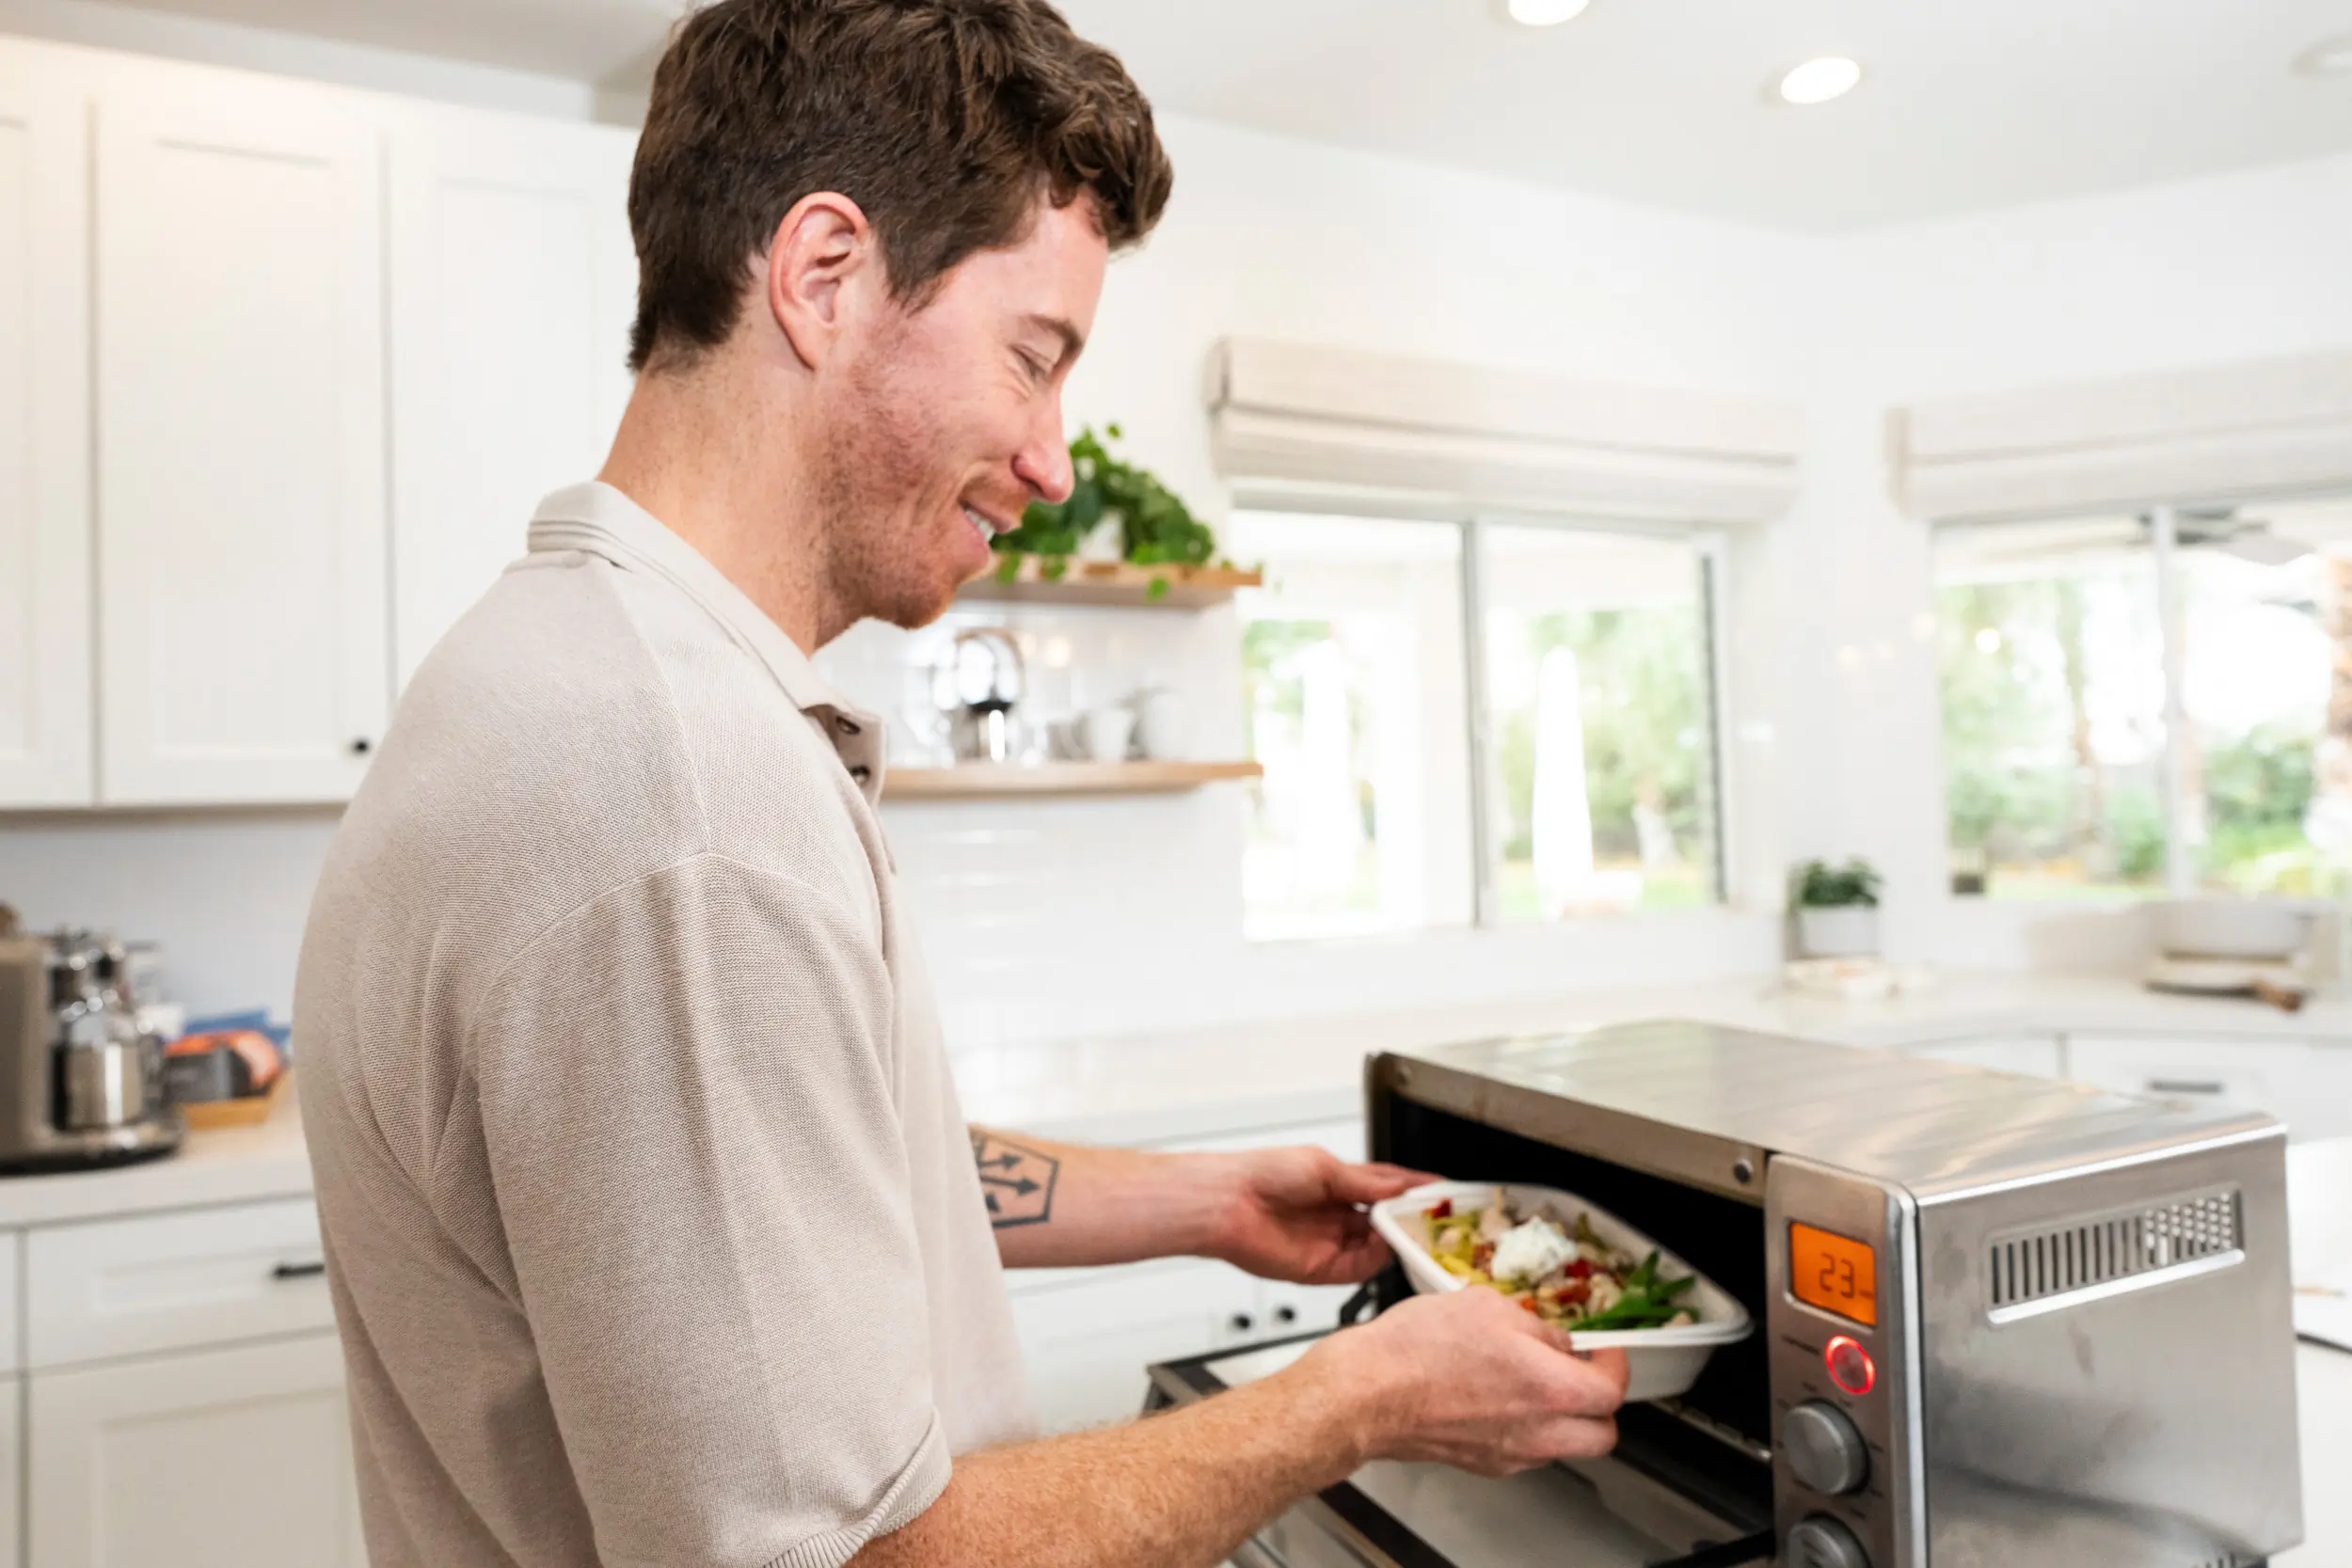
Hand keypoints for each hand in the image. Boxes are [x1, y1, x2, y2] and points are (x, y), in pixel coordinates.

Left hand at [1201, 1147, 1429, 1285]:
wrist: (1228, 1204)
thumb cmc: (1264, 1174)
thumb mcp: (1323, 1168)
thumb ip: (1364, 1183)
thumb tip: (1401, 1187)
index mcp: (1340, 1184)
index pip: (1389, 1188)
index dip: (1417, 1191)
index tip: (1445, 1192)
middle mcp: (1340, 1215)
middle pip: (1389, 1221)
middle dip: (1414, 1220)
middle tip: (1442, 1217)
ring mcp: (1332, 1243)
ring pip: (1380, 1247)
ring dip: (1400, 1240)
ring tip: (1419, 1231)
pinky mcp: (1322, 1270)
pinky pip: (1360, 1268)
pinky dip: (1378, 1259)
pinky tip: (1387, 1246)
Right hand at [1297, 1287, 1629, 1475]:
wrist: (1366, 1393)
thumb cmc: (1418, 1349)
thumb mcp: (1487, 1307)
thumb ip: (1535, 1326)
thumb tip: (1553, 1340)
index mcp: (1551, 1389)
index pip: (1613, 1389)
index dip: (1615, 1362)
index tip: (1603, 1347)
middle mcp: (1538, 1432)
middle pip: (1603, 1435)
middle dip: (1600, 1404)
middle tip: (1582, 1373)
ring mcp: (1511, 1454)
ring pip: (1565, 1447)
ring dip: (1565, 1419)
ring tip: (1537, 1383)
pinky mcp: (1482, 1463)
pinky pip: (1525, 1451)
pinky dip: (1526, 1429)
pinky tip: (1498, 1397)